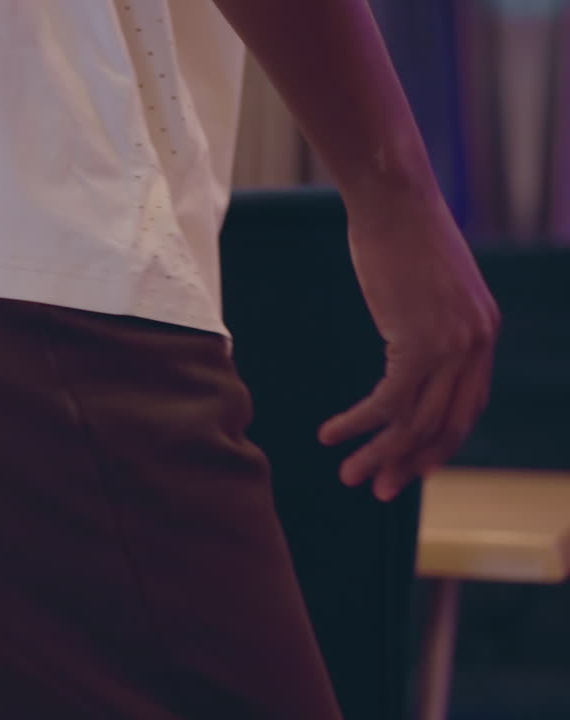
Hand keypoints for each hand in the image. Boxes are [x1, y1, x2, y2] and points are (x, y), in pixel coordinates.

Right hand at [319, 194, 499, 500]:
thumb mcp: (425, 284)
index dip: (437, 443)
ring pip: (416, 421)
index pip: (466, 406)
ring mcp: (452, 347)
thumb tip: (407, 338)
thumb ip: (427, 319)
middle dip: (410, 462)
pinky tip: (332, 433)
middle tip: (379, 488)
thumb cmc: (399, 233)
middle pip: (445, 425)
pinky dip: (359, 424)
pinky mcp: (419, 344)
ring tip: (350, 476)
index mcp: (482, 333)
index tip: (409, 465)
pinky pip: (388, 402)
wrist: (394, 200)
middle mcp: (476, 345)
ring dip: (380, 454)